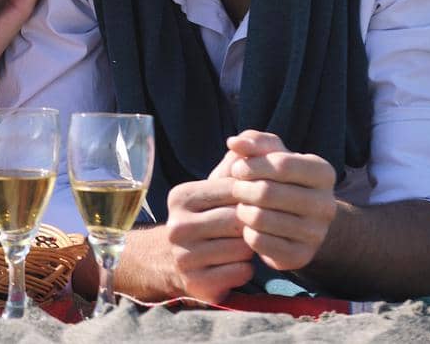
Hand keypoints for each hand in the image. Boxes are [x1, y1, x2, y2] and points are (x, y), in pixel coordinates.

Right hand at [155, 149, 255, 302]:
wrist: (173, 262)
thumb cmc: (204, 219)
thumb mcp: (211, 190)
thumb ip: (231, 167)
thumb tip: (246, 145)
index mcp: (181, 198)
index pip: (233, 190)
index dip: (251, 196)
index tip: (256, 202)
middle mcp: (177, 227)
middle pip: (237, 221)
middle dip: (251, 224)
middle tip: (254, 227)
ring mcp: (184, 258)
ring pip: (241, 248)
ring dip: (249, 248)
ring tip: (243, 245)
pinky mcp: (197, 284)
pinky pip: (239, 272)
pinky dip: (245, 268)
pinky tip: (236, 264)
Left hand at [226, 130, 336, 272]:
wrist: (298, 222)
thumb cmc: (279, 179)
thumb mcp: (271, 154)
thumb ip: (254, 141)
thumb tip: (234, 142)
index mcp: (323, 173)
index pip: (282, 164)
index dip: (252, 165)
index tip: (237, 168)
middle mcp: (327, 204)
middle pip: (268, 192)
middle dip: (242, 189)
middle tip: (236, 189)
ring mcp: (316, 234)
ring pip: (261, 219)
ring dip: (242, 211)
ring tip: (242, 206)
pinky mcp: (301, 257)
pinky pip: (260, 242)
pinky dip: (247, 233)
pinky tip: (250, 227)